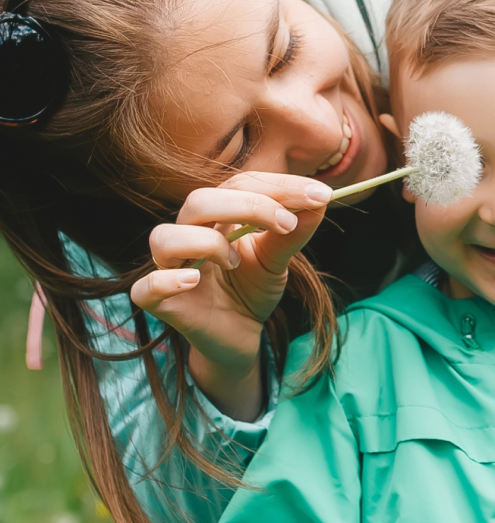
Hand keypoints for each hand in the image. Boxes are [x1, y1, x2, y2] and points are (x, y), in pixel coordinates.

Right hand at [130, 173, 331, 419]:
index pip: (239, 184)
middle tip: (286, 223)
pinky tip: (195, 281)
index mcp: (216, 216)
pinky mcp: (161, 303)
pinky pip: (146, 287)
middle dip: (248, 206)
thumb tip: (319, 201)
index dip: (278, 186)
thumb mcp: (278, 261)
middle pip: (199, 201)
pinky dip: (167, 280)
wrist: (240, 338)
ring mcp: (170, 268)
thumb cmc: (252, 291)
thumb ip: (293, 233)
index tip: (320, 194)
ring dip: (206, 243)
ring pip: (164, 238)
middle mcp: (188, 234)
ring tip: (236, 261)